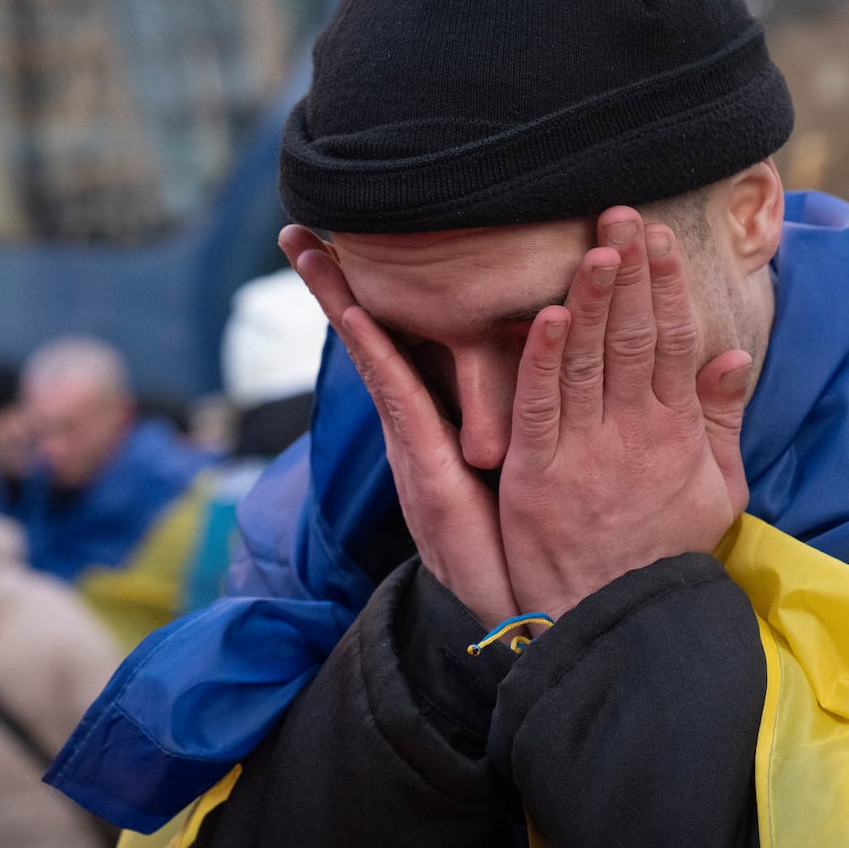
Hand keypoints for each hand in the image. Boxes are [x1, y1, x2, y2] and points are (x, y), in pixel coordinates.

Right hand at [280, 226, 520, 626]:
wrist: (529, 618)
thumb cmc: (533, 543)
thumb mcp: (527, 467)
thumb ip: (523, 423)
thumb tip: (547, 368)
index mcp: (441, 424)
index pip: (404, 346)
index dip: (373, 298)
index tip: (348, 248)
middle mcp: (419, 430)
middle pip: (373, 341)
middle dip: (335, 287)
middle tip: (301, 229)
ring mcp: (415, 450)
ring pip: (374, 359)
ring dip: (338, 303)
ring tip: (308, 250)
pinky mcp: (425, 473)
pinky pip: (398, 401)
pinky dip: (374, 354)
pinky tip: (357, 314)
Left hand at [498, 207, 751, 620]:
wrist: (623, 623)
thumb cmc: (667, 555)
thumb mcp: (716, 490)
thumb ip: (720, 420)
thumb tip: (736, 355)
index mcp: (674, 432)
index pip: (671, 342)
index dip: (666, 287)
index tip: (662, 240)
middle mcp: (632, 433)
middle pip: (630, 337)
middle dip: (630, 272)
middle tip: (624, 214)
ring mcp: (583, 453)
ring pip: (586, 361)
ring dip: (590, 298)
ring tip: (595, 244)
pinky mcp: (537, 477)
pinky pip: (540, 407)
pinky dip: (543, 360)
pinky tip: (546, 315)